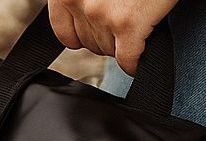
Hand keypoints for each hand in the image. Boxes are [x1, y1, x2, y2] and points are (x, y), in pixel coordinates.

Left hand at [47, 0, 179, 75]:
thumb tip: (85, 22)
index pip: (63, 31)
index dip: (84, 34)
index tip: (98, 30)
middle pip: (88, 43)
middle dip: (107, 36)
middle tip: (124, 20)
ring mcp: (100, 12)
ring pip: (108, 51)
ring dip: (123, 44)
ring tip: (136, 22)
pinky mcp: (126, 24)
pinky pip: (127, 60)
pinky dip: (135, 62)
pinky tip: (142, 53)